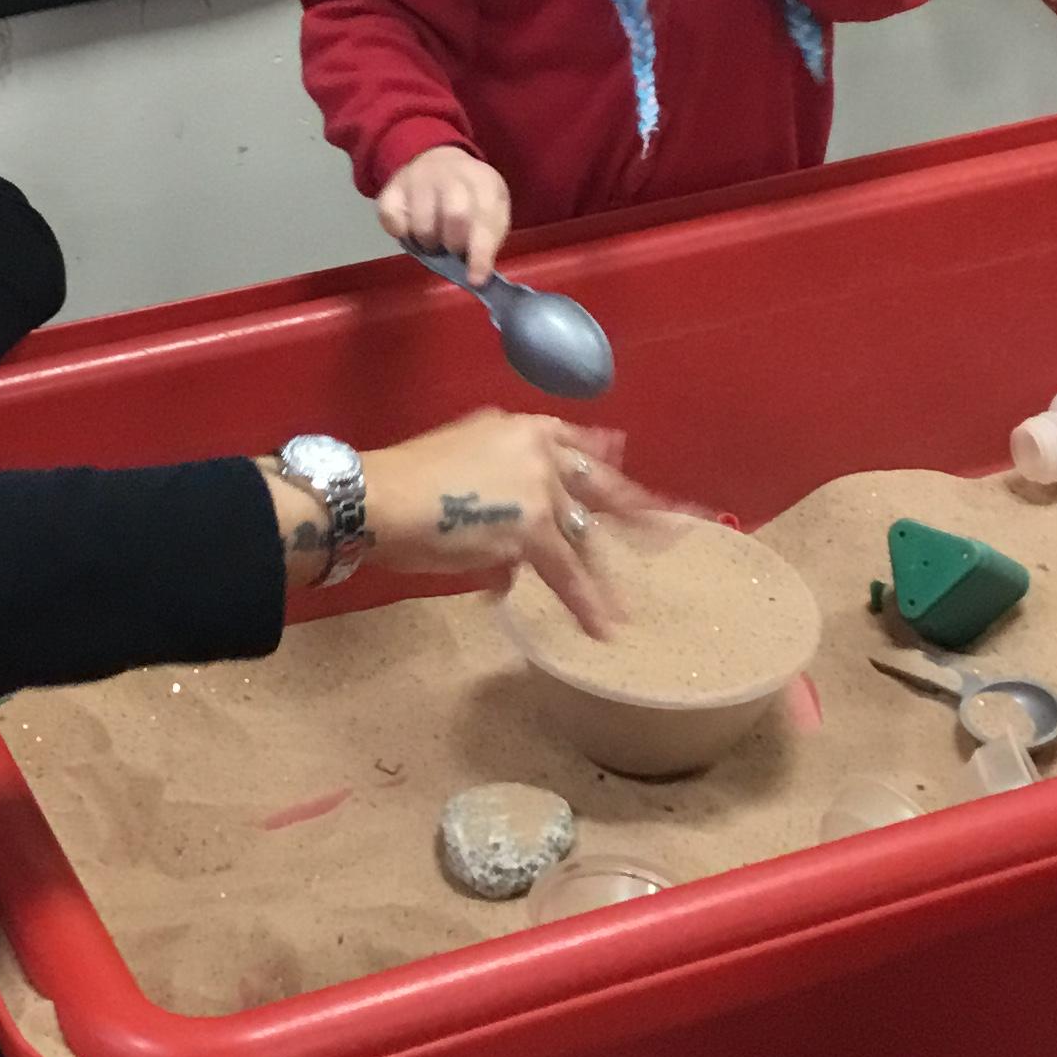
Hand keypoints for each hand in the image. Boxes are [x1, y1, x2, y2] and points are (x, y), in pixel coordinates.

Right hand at [367, 412, 655, 637]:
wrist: (378, 498)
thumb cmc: (401, 484)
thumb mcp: (458, 460)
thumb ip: (497, 487)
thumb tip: (511, 548)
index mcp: (520, 428)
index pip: (575, 442)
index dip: (604, 457)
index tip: (623, 460)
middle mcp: (539, 452)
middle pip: (599, 485)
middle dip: (640, 507)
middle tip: (678, 520)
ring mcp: (540, 490)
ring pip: (584, 537)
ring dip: (604, 576)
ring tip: (624, 608)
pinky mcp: (532, 530)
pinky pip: (567, 573)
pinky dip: (585, 603)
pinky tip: (602, 628)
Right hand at [378, 147, 513, 286]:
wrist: (439, 161)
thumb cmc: (471, 198)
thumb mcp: (492, 211)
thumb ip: (488, 240)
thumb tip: (478, 276)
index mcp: (484, 181)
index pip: (485, 220)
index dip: (480, 254)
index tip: (476, 280)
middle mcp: (451, 173)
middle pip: (454, 215)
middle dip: (453, 243)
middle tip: (451, 249)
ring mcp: (419, 177)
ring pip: (422, 223)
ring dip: (428, 242)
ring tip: (433, 239)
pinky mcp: (393, 185)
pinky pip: (391, 218)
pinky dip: (401, 233)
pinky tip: (410, 229)